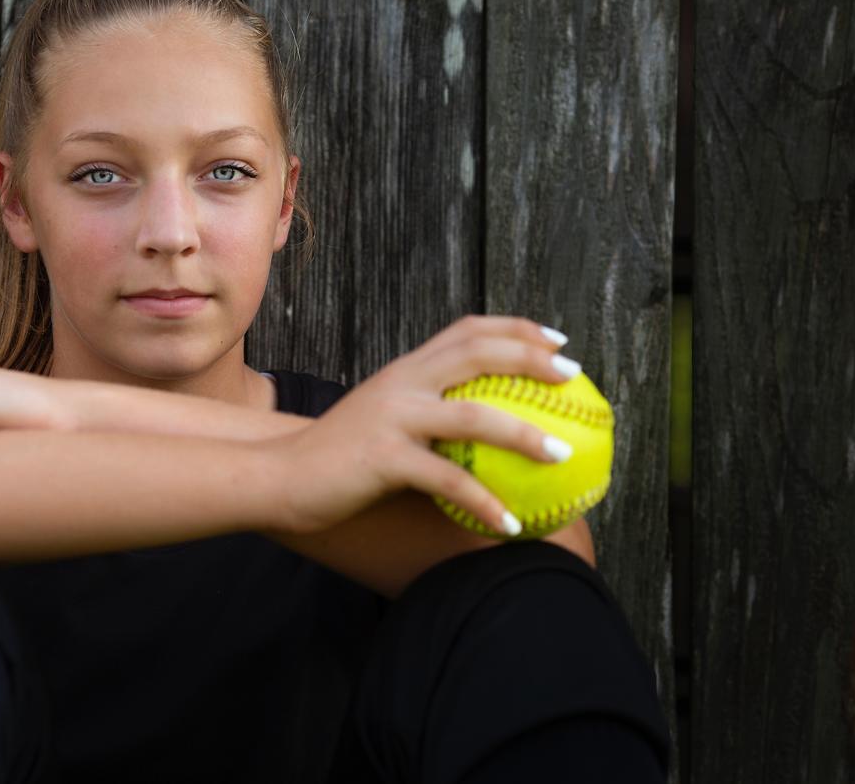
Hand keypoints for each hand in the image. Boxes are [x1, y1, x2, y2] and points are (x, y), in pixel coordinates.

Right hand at [274, 314, 582, 535]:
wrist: (281, 477)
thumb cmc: (339, 458)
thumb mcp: (383, 419)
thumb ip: (424, 411)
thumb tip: (482, 428)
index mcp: (405, 370)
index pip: (466, 331)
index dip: (516, 329)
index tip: (558, 341)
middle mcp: (402, 383)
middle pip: (477, 354)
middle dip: (531, 359)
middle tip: (574, 376)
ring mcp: (392, 418)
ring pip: (473, 416)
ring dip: (524, 435)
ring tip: (562, 455)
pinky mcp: (384, 458)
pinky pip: (447, 480)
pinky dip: (484, 503)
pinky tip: (511, 524)